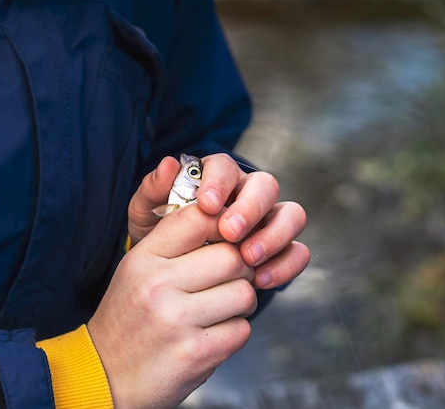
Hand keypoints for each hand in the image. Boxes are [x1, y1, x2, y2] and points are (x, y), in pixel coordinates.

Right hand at [88, 205, 256, 407]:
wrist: (104, 377)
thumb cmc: (129, 318)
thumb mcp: (138, 269)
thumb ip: (174, 241)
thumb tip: (224, 215)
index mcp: (144, 259)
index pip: (198, 218)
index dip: (224, 224)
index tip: (228, 238)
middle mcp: (158, 286)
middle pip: (232, 257)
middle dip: (243, 267)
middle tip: (233, 278)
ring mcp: (176, 321)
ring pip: (244, 293)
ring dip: (243, 301)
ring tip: (224, 307)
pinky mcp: (195, 353)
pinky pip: (242, 329)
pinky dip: (236, 331)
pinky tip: (215, 333)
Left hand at [128, 153, 309, 288]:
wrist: (171, 278)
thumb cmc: (160, 239)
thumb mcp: (147, 216)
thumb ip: (152, 191)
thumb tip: (169, 163)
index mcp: (216, 179)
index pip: (226, 167)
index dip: (220, 182)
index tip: (207, 205)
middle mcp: (248, 195)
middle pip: (266, 185)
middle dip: (251, 208)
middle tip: (231, 233)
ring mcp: (269, 222)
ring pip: (292, 215)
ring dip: (275, 235)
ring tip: (249, 259)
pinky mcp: (281, 250)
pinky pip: (298, 252)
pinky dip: (285, 265)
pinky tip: (260, 280)